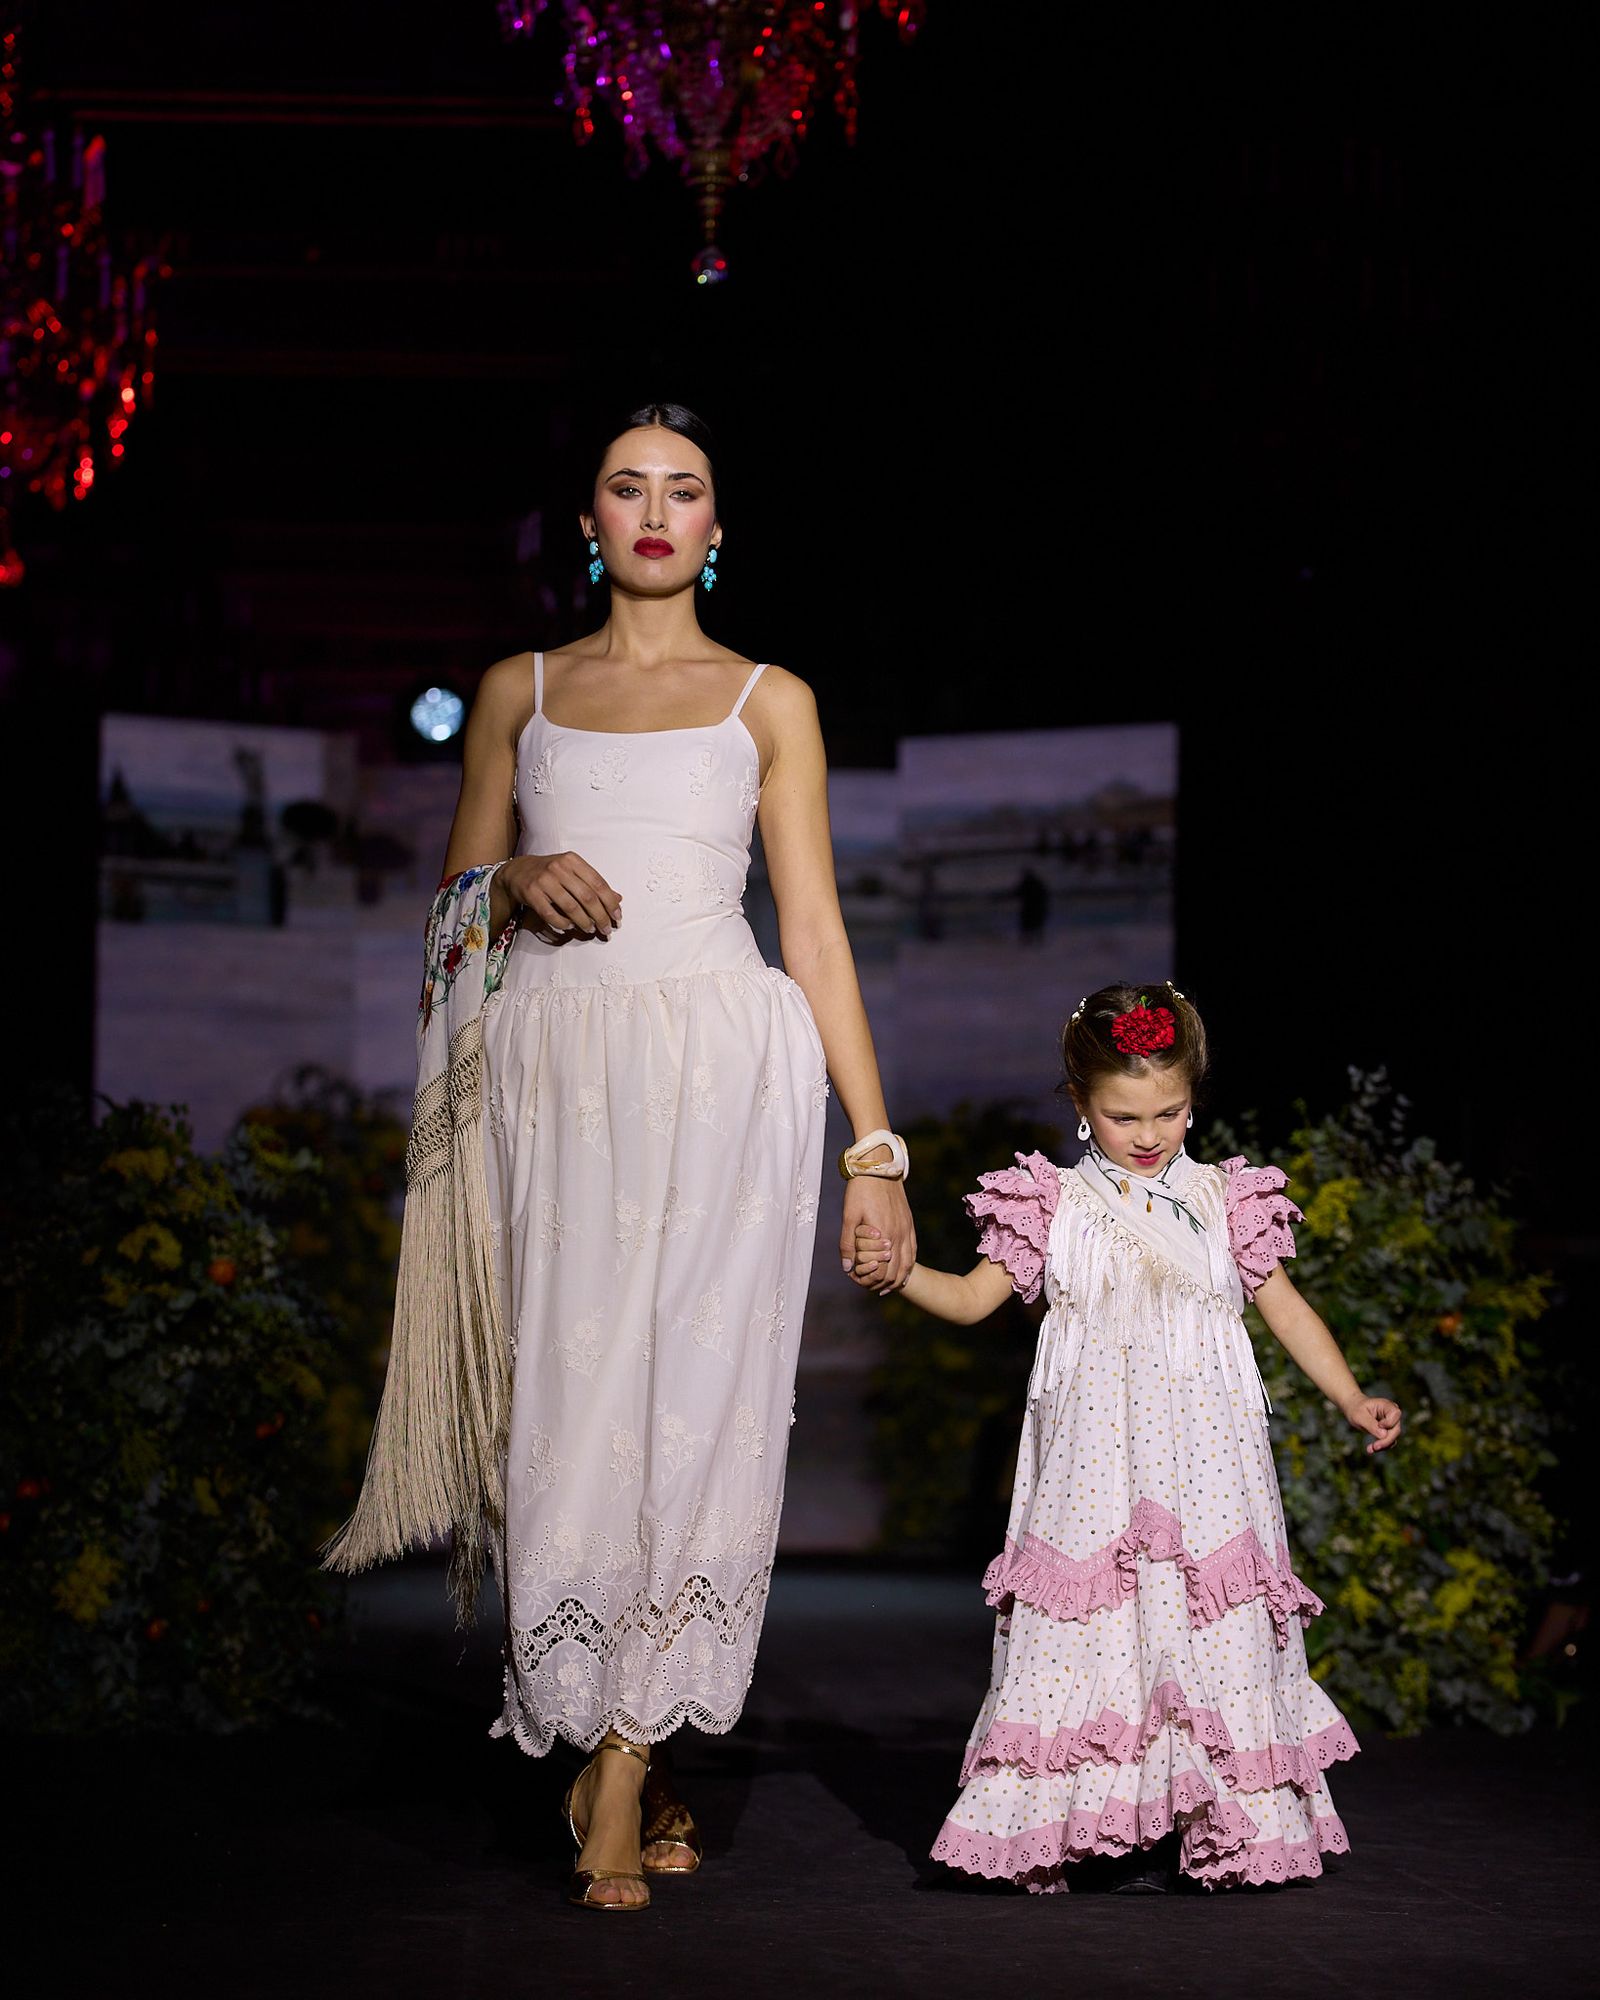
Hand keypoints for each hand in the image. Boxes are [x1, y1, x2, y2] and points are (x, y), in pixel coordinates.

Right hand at [501, 850, 621, 939]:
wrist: (517, 870)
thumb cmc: (551, 872)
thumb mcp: (572, 871)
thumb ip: (594, 884)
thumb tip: (618, 899)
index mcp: (573, 860)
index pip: (598, 883)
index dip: (610, 903)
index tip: (617, 917)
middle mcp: (559, 867)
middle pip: (587, 897)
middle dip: (601, 916)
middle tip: (607, 929)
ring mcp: (544, 880)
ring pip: (571, 907)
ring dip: (584, 922)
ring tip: (590, 929)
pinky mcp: (531, 893)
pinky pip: (551, 914)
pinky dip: (563, 924)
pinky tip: (571, 927)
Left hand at [840, 1177, 914, 1294]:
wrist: (879, 1167)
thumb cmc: (860, 1191)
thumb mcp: (849, 1216)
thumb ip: (848, 1243)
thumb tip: (847, 1268)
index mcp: (884, 1235)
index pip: (882, 1272)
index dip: (871, 1282)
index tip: (860, 1284)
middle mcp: (899, 1236)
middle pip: (896, 1273)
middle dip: (883, 1284)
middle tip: (871, 1288)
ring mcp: (907, 1230)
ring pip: (907, 1265)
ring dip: (897, 1278)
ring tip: (886, 1286)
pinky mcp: (909, 1224)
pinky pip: (913, 1252)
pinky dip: (907, 1266)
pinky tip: (901, 1271)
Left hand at [1343, 1394, 1401, 1454]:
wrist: (1353, 1410)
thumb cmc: (1356, 1409)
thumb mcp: (1359, 1416)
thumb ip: (1371, 1424)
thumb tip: (1384, 1435)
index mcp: (1386, 1405)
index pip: (1396, 1414)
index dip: (1390, 1422)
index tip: (1379, 1425)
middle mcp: (1391, 1414)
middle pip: (1396, 1429)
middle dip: (1386, 1440)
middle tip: (1374, 1447)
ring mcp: (1391, 1423)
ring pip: (1393, 1438)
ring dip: (1383, 1445)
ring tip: (1370, 1449)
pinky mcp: (1388, 1432)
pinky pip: (1388, 1441)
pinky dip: (1380, 1446)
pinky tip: (1370, 1449)